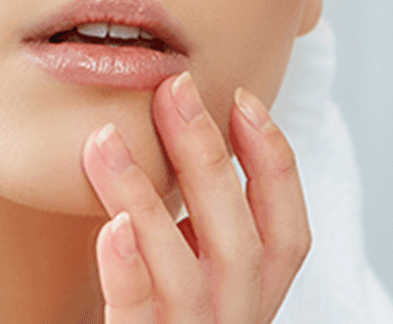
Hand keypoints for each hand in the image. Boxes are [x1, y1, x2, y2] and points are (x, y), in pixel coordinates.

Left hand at [82, 73, 310, 323]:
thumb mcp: (194, 278)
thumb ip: (201, 231)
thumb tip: (192, 138)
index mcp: (254, 300)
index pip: (287, 232)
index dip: (274, 164)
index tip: (243, 100)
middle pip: (239, 241)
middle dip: (209, 158)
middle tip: (173, 92)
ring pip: (186, 275)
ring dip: (146, 199)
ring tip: (105, 140)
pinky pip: (136, 317)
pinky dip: (127, 271)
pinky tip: (108, 227)